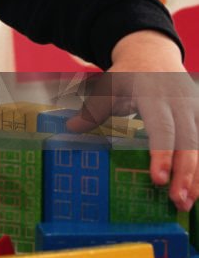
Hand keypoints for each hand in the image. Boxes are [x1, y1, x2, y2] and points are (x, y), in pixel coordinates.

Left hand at [67, 31, 198, 209]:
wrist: (153, 53)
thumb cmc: (128, 75)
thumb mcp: (109, 86)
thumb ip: (93, 109)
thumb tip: (70, 128)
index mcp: (155, 94)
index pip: (162, 127)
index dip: (162, 153)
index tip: (158, 179)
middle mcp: (180, 102)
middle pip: (187, 141)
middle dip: (184, 173)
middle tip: (177, 200)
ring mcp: (194, 109)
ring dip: (196, 177)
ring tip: (186, 204)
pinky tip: (195, 192)